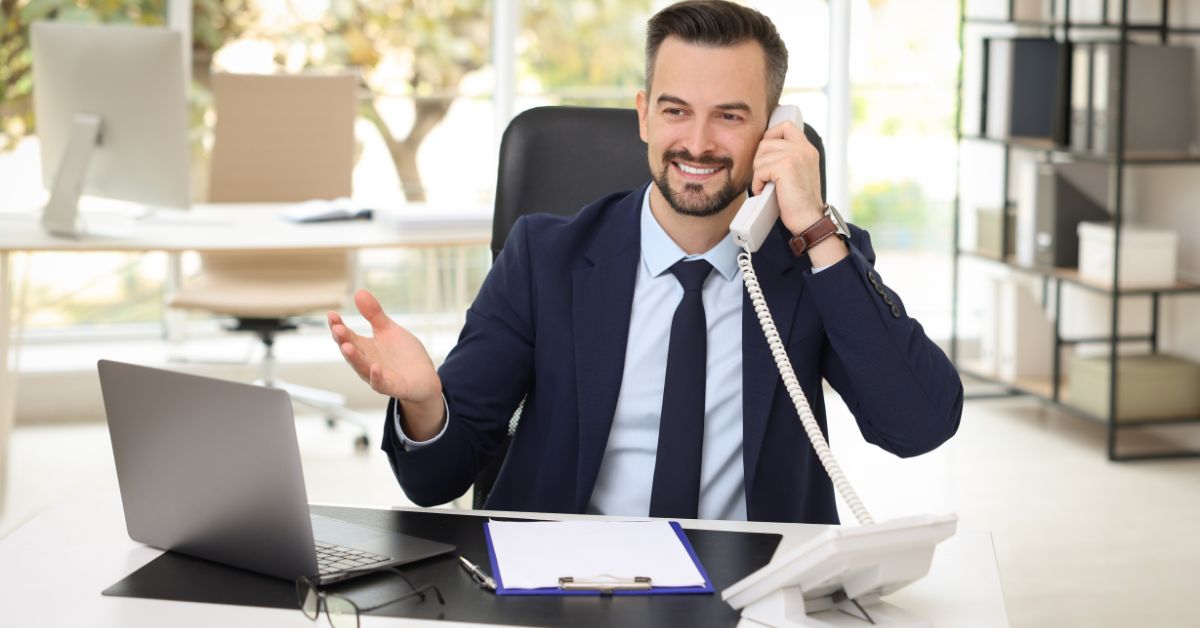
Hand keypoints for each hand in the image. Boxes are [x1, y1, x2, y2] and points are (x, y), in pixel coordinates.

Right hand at [328, 289, 443, 437]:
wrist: (423, 378)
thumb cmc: (403, 355)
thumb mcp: (388, 330)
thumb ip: (374, 314)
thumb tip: (359, 292)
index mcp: (364, 348)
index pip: (347, 336)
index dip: (338, 326)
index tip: (331, 314)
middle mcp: (367, 362)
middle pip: (351, 351)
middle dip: (343, 340)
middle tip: (337, 329)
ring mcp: (378, 376)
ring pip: (362, 368)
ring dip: (354, 358)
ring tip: (346, 346)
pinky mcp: (393, 386)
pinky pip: (382, 383)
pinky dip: (376, 377)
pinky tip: (375, 368)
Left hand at [751, 121, 825, 234]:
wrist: (809, 219)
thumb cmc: (799, 201)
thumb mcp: (798, 172)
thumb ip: (788, 157)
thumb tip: (763, 149)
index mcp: (807, 149)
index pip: (785, 126)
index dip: (770, 136)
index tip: (767, 154)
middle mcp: (803, 149)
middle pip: (766, 142)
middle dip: (760, 161)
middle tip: (765, 177)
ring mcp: (795, 156)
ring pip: (760, 156)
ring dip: (758, 174)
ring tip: (767, 186)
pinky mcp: (785, 166)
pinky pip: (760, 170)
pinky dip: (758, 184)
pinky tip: (765, 192)